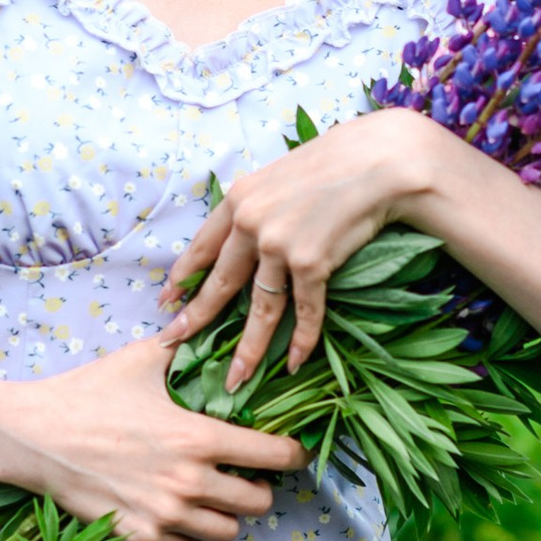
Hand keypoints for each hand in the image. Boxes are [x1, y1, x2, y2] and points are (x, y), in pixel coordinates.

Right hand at [0, 335, 306, 540]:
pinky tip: (180, 514)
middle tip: (247, 476)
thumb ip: (183, 346)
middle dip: (259, 487)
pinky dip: (191, 536)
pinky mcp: (139, 536)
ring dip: (226, 515)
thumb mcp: (141, 360)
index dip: (293, 454)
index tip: (293, 452)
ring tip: (214, 498)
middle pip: (259, 502)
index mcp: (198, 437)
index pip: (274, 456)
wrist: (34, 436)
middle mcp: (189, 482)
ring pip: (227, 533)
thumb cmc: (87, 393)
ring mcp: (165, 515)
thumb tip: (207, 322)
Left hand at [159, 109, 446, 387]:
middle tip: (174, 342)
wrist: (374, 162)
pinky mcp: (311, 263)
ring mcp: (279, 246)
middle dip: (196, 318)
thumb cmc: (331, 165)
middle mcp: (250, 223)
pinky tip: (295, 363)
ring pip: (261, 309)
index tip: (166, 300)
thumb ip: (257, 205)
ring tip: (235, 378)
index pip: (202, 246)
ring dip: (249, 349)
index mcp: (238, 200)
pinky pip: (304, 311)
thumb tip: (246, 233)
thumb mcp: (277, 177)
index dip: (184, 277)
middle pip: (221, 283)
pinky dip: (302, 341)